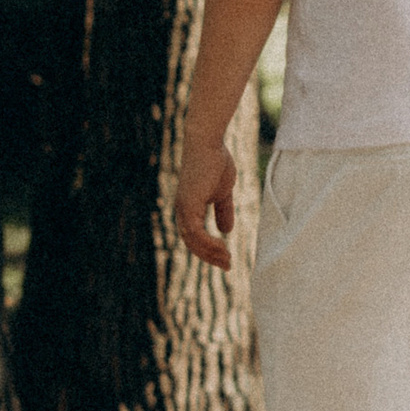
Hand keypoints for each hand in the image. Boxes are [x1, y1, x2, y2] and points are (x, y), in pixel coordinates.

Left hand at [175, 133, 237, 270]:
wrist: (208, 144)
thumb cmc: (215, 163)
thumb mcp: (223, 192)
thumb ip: (223, 210)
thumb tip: (226, 230)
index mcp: (188, 208)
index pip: (194, 237)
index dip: (208, 250)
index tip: (225, 260)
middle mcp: (182, 210)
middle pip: (192, 243)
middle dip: (210, 257)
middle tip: (228, 266)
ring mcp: (183, 208)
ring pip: (193, 241)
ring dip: (211, 253)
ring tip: (227, 260)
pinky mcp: (188, 204)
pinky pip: (196, 232)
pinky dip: (208, 243)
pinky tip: (222, 247)